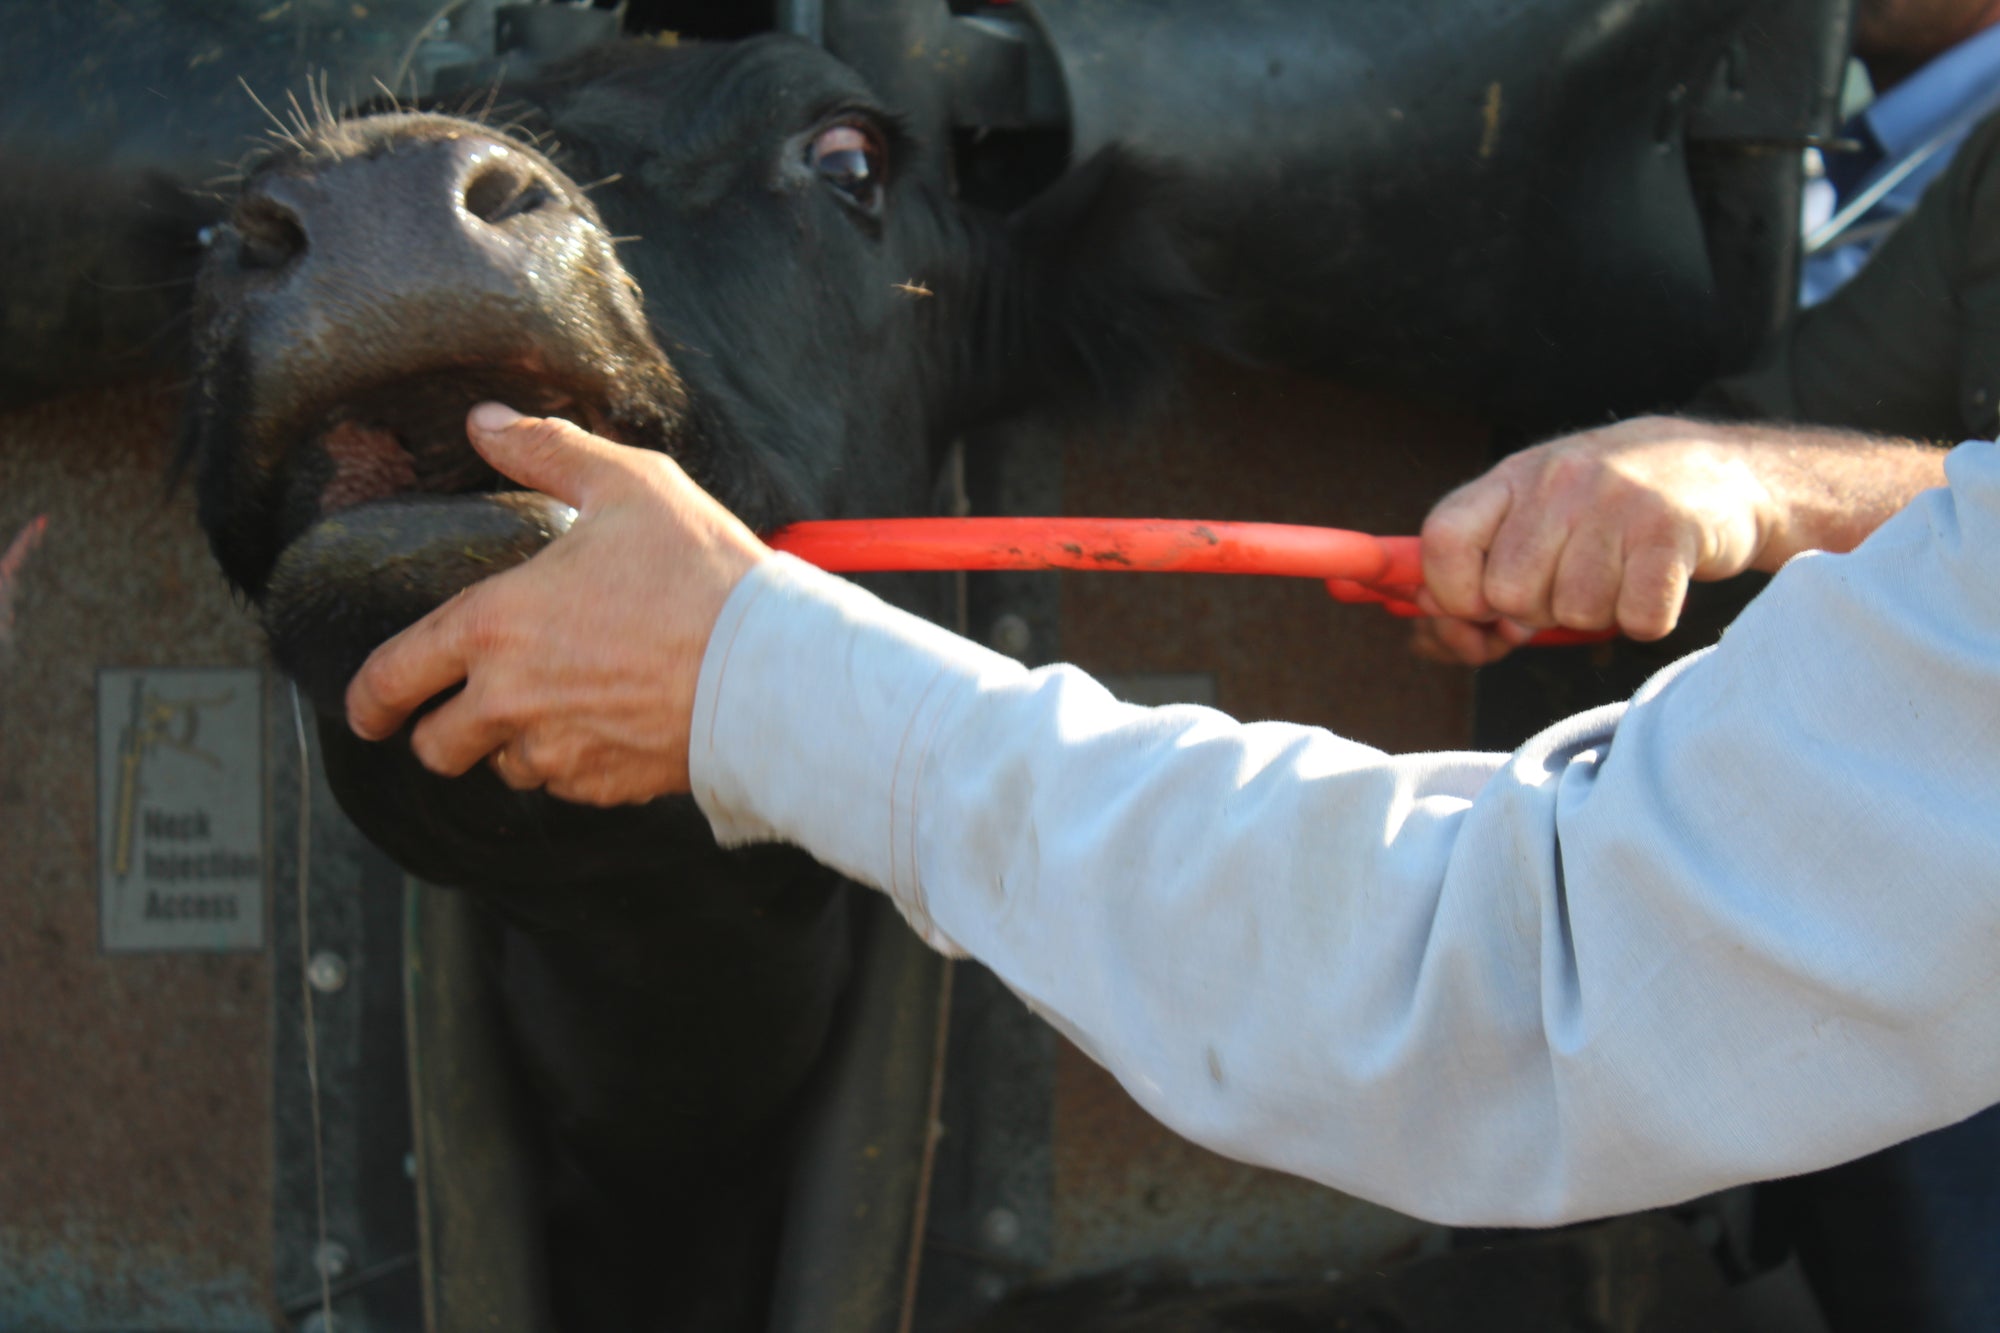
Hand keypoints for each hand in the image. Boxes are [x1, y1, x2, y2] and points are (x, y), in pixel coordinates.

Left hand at [345, 403, 768, 804]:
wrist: (770, 670)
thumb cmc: (700, 573)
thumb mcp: (628, 484)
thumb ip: (546, 451)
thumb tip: (484, 423)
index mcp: (494, 625)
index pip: (394, 675)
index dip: (367, 698)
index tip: (364, 710)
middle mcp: (510, 699)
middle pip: (435, 746)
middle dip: (436, 733)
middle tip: (455, 715)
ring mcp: (558, 749)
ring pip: (503, 766)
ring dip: (512, 744)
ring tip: (552, 707)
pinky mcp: (605, 784)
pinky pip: (564, 784)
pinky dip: (571, 761)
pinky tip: (605, 725)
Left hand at [1413, 417, 1781, 664]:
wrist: (1728, 470)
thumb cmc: (1611, 512)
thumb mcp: (1536, 518)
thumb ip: (1476, 573)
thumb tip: (1427, 635)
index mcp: (1513, 477)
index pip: (1444, 539)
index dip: (1452, 592)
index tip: (1480, 608)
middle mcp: (1559, 480)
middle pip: (1509, 593)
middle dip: (1538, 610)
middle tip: (1573, 583)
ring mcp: (1617, 501)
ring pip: (1574, 612)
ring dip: (1598, 613)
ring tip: (1620, 573)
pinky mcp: (1673, 532)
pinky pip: (1637, 619)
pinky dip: (1646, 619)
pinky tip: (1656, 582)